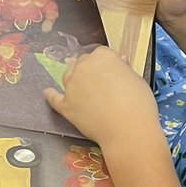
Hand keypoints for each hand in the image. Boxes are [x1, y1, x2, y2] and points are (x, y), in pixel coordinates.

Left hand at [43, 46, 160, 149]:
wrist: (127, 131)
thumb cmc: (138, 105)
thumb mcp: (137, 80)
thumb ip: (124, 70)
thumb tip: (119, 63)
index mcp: (103, 56)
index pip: (102, 54)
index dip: (108, 64)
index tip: (113, 72)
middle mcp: (83, 67)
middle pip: (83, 63)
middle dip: (90, 70)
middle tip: (100, 82)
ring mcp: (71, 86)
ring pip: (68, 76)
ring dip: (73, 78)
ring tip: (77, 83)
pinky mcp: (65, 105)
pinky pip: (54, 98)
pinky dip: (50, 95)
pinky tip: (47, 92)